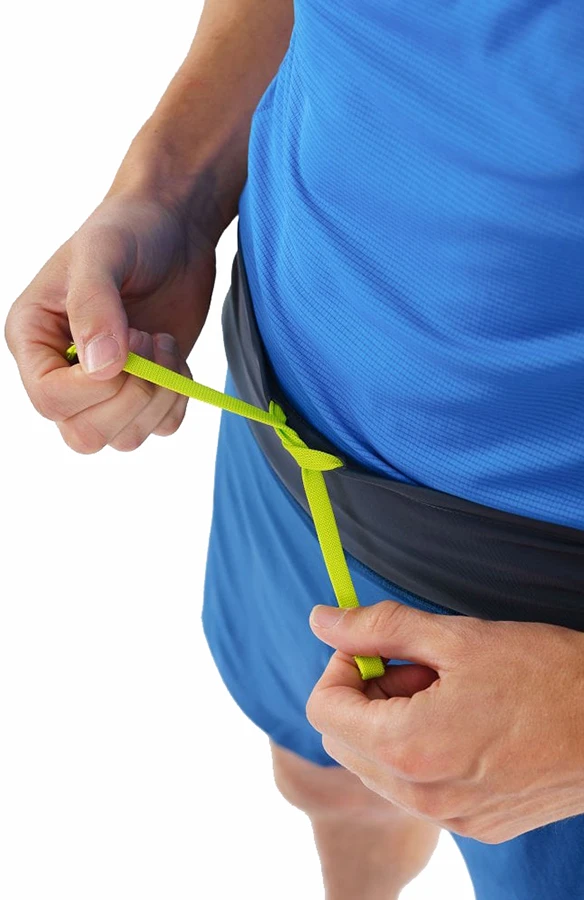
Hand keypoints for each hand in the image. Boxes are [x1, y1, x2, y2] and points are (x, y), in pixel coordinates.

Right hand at [5, 189, 220, 452]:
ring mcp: (105, 388)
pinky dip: (176, 401)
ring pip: (124, 438)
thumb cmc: (128, 230)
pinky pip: (160, 428)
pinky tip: (176, 360)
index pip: (50, 400)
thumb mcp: (103, 252)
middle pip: (85, 435)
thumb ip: (94, 305)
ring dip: (158, 397)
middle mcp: (63, 373)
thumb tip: (101, 368)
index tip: (129, 339)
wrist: (174, 228)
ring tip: (163, 342)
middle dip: (130, 398)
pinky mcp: (145, 391)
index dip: (94, 387)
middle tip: (150, 340)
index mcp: (34, 340)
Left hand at [306, 600, 583, 843]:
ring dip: (393, 723)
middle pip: (345, 741)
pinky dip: (423, 752)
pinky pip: (419, 789)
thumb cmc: (545, 675)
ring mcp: (451, 819)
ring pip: (379, 767)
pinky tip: (466, 722)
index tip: (374, 648)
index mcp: (408, 748)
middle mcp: (422, 796)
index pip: (323, 710)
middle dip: (366, 696)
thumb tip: (321, 620)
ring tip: (446, 691)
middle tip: (416, 666)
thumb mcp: (456, 637)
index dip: (340, 667)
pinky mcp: (477, 826)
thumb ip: (378, 627)